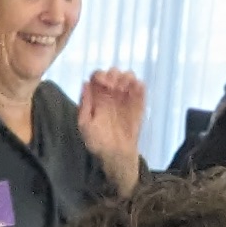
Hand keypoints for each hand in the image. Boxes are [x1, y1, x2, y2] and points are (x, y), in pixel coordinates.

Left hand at [76, 67, 144, 187]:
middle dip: (114, 75)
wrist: (116, 154)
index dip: (101, 76)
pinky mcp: (139, 103)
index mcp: (97, 97)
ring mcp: (126, 97)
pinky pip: (140, 86)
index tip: (104, 85)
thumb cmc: (98, 142)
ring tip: (124, 91)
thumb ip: (84, 105)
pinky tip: (134, 94)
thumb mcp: (85, 125)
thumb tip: (85, 83)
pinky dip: (138, 86)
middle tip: (114, 88)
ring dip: (127, 78)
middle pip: (114, 72)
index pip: (98, 76)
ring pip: (128, 75)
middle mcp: (111, 94)